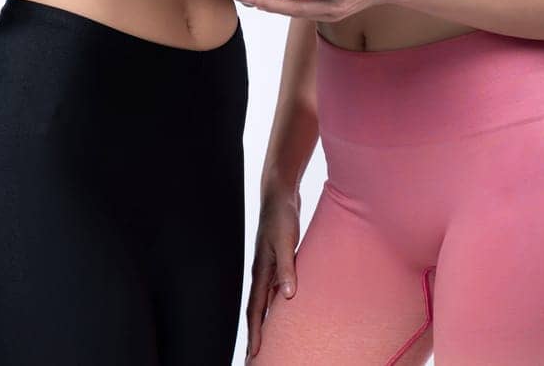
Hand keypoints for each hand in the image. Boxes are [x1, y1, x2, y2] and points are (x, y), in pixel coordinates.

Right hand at [246, 182, 301, 358]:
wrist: (279, 194)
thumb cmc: (281, 216)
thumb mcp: (286, 241)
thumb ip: (287, 268)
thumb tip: (288, 296)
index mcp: (261, 272)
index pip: (255, 310)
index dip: (255, 333)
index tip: (254, 354)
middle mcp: (262, 273)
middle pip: (256, 311)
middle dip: (255, 334)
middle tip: (255, 356)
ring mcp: (268, 268)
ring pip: (264, 302)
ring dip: (264, 322)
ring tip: (267, 341)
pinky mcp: (278, 261)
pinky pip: (273, 291)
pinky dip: (274, 305)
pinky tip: (282, 310)